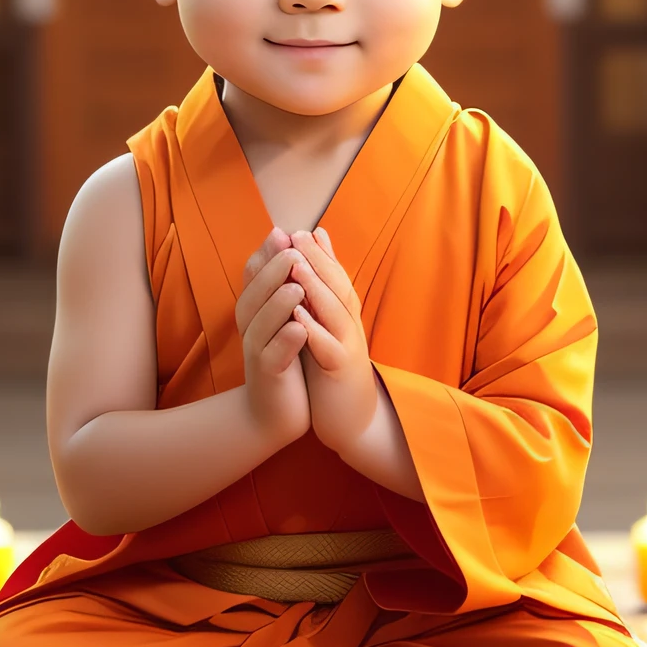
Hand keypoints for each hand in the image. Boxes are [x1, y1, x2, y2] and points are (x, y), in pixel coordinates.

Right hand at [235, 227, 311, 445]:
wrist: (275, 412)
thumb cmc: (285, 356)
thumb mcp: (285, 314)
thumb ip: (287, 278)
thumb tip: (291, 236)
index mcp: (254, 309)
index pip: (254, 275)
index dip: (266, 254)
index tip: (282, 232)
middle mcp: (250, 326)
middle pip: (256, 294)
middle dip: (273, 271)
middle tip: (292, 251)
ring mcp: (256, 351)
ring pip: (262, 323)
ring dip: (278, 304)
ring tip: (296, 286)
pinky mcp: (268, 375)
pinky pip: (273, 356)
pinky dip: (286, 341)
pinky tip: (300, 329)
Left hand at [287, 227, 377, 454]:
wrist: (352, 417)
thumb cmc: (332, 366)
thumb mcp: (326, 326)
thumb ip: (320, 293)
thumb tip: (316, 255)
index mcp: (344, 312)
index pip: (333, 275)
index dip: (318, 252)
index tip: (300, 229)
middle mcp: (350, 323)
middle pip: (336, 285)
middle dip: (316, 259)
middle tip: (297, 235)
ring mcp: (348, 346)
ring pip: (334, 310)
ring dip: (315, 287)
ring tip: (295, 265)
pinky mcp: (341, 371)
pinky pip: (328, 346)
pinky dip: (314, 329)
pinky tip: (298, 314)